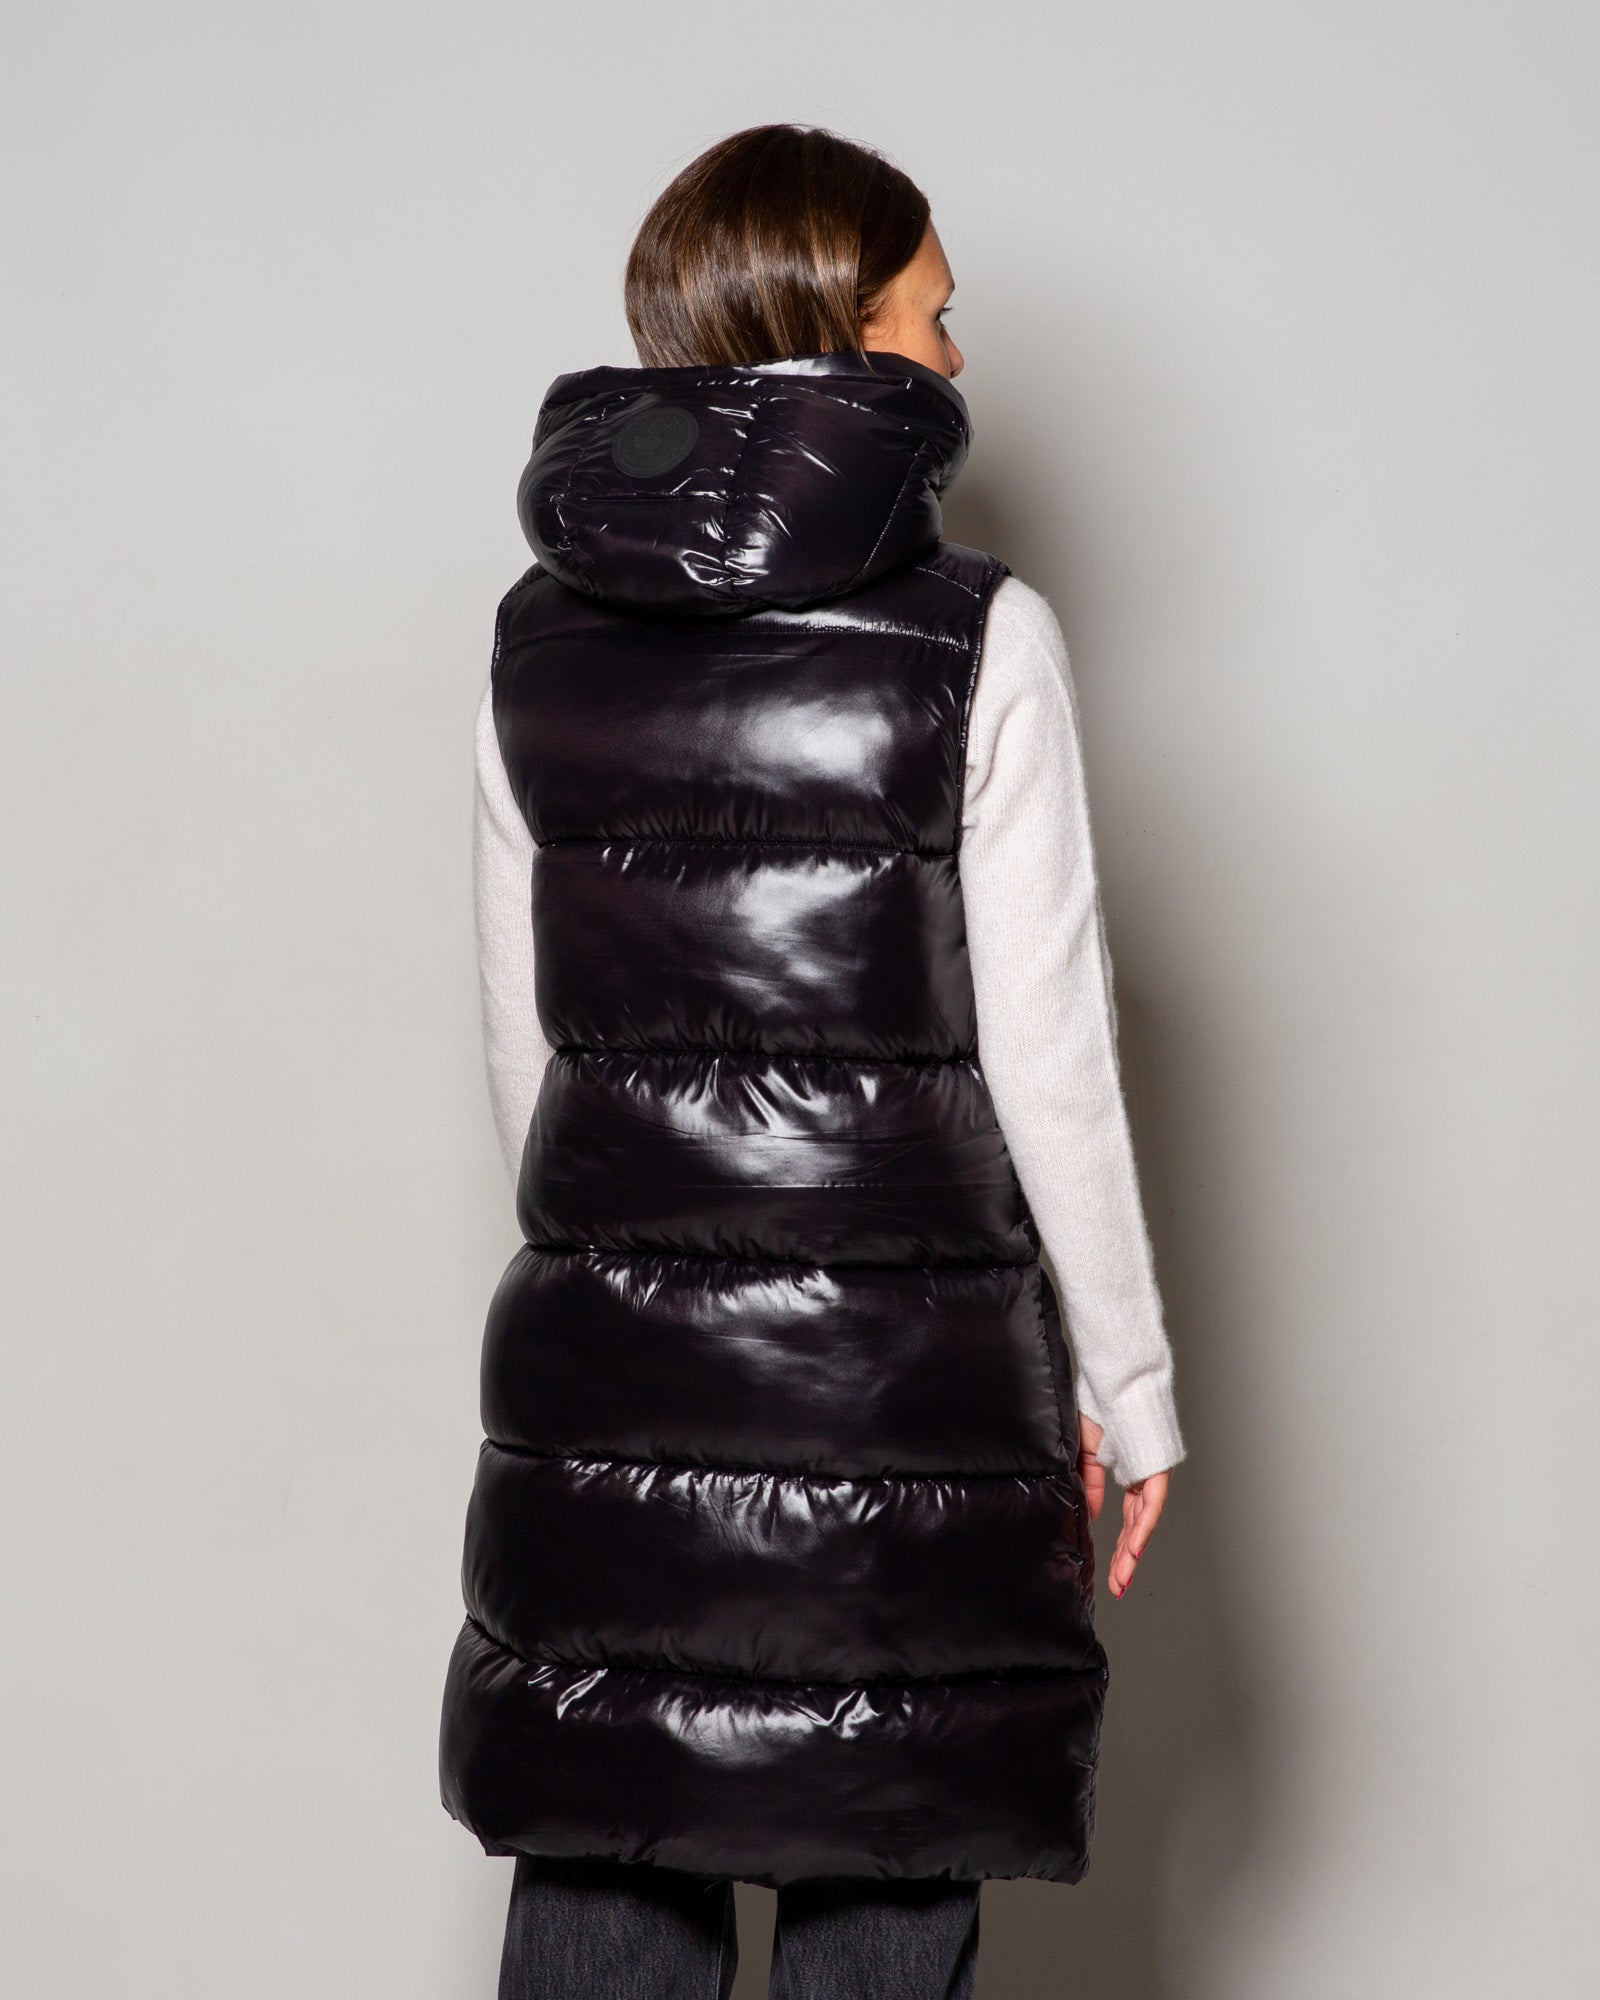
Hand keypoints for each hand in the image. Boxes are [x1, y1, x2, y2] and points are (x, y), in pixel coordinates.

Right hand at [1076, 1414, 1169, 1600]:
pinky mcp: (1156, 1468)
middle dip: (1125, 1560)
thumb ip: (1087, 1484)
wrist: (1113, 1382)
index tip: (1109, 1571)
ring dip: (1133, 1551)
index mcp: (1127, 1474)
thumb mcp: (1084, 1452)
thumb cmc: (1099, 1407)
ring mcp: (1151, 1475)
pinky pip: (1150, 1503)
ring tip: (1122, 1577)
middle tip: (1116, 1586)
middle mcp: (1142, 1479)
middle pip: (1136, 1528)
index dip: (1118, 1546)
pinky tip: (1134, 1548)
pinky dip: (1142, 1526)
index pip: (1126, 1519)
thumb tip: (1088, 1514)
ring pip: (1145, 1521)